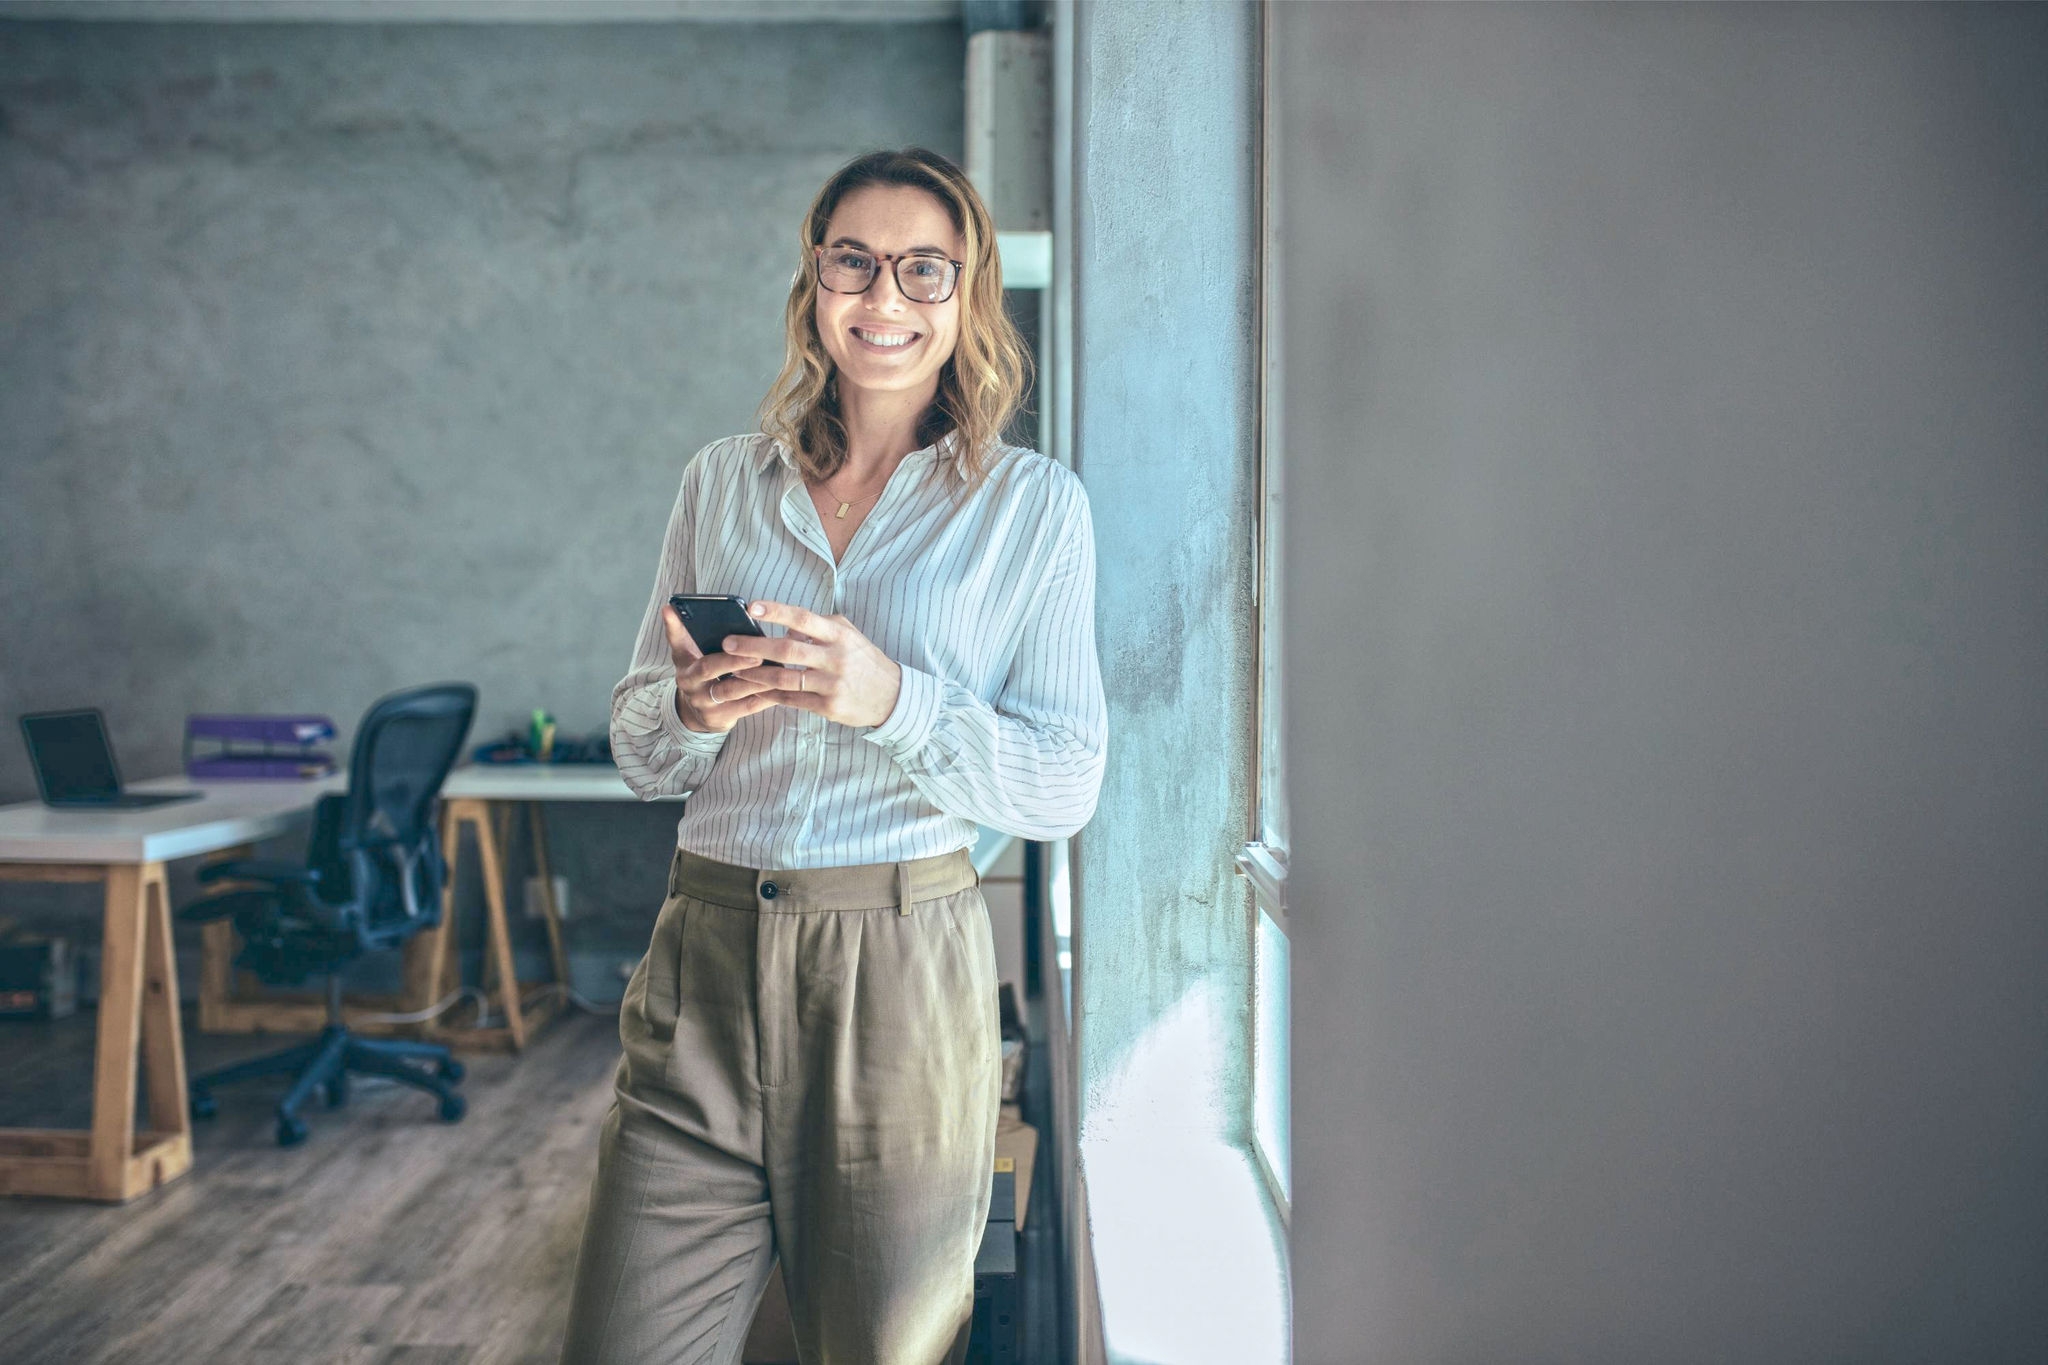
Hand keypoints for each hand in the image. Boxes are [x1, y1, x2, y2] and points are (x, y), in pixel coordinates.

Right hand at [661, 603, 782, 733]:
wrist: (695, 713)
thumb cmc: (698, 674)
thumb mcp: (684, 654)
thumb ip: (679, 632)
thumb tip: (668, 608)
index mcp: (685, 665)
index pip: (684, 646)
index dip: (686, 634)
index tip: (714, 631)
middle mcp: (692, 686)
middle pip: (711, 669)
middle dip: (734, 660)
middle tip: (758, 652)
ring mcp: (706, 705)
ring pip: (733, 690)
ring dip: (756, 679)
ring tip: (778, 667)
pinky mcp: (722, 719)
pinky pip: (747, 707)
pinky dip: (766, 696)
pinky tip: (782, 685)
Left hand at [716, 600, 904, 730]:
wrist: (892, 696)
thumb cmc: (864, 661)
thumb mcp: (848, 635)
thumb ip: (820, 627)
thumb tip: (788, 627)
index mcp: (839, 635)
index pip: (803, 618)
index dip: (776, 611)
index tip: (751, 607)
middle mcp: (836, 657)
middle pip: (787, 649)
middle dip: (753, 647)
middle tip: (728, 643)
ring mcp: (832, 684)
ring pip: (785, 679)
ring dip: (756, 675)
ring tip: (734, 672)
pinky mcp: (829, 707)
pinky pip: (793, 700)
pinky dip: (771, 695)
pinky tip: (755, 691)